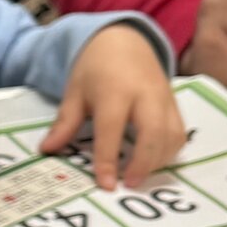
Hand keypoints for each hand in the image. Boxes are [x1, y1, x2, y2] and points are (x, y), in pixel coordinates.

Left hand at [43, 24, 186, 189]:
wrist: (124, 41)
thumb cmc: (95, 69)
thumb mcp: (74, 92)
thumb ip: (64, 123)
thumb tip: (46, 150)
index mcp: (115, 91)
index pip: (111, 129)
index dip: (108, 159)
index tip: (105, 184)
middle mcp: (145, 95)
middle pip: (153, 133)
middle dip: (143, 163)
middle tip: (128, 185)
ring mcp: (164, 99)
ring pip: (172, 135)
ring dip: (158, 161)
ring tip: (137, 177)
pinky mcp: (175, 104)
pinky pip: (179, 132)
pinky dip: (169, 151)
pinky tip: (152, 163)